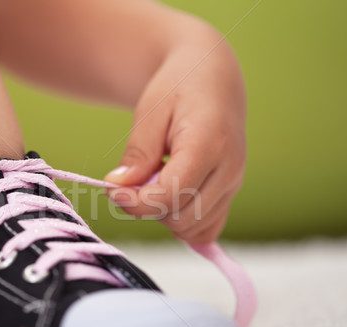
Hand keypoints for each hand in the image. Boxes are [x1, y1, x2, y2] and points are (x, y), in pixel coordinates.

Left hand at [105, 27, 245, 243]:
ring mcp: (234, 184)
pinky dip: (182, 221)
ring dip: (163, 215)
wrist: (212, 78)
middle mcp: (229, 170)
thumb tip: (118, 188)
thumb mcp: (150, 111)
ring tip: (153, 182)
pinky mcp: (230, 193)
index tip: (112, 189)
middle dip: (147, 207)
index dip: (135, 201)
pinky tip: (168, 197)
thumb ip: (138, 153)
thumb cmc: (179, 87)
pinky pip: (206, 229)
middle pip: (181, 217)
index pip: (170, 195)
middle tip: (131, 182)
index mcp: (210, 144)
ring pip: (192, 228)